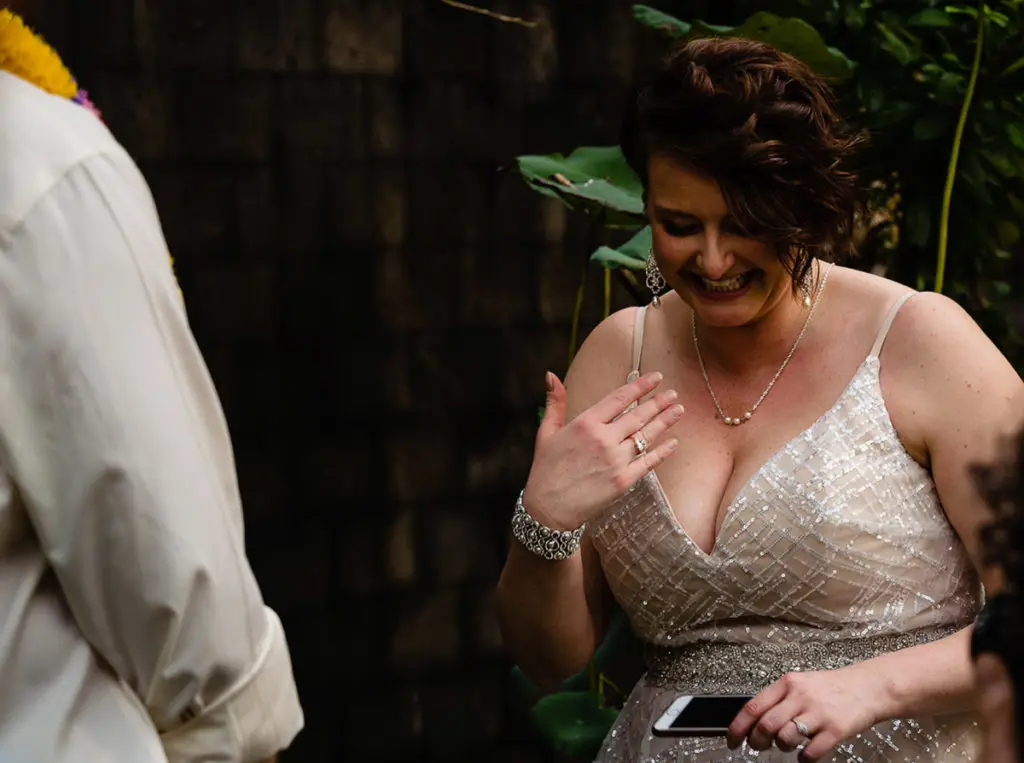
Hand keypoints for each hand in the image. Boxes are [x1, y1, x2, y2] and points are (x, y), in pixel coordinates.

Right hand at [522, 371, 683, 529]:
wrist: (548, 509)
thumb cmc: (546, 470)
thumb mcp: (546, 432)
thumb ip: (554, 402)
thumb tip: (551, 375)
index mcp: (585, 424)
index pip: (619, 398)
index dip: (640, 386)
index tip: (655, 378)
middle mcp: (604, 439)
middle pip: (638, 416)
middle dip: (658, 403)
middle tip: (672, 393)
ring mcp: (616, 460)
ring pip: (646, 436)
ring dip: (665, 422)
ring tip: (678, 410)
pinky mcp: (623, 480)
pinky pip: (648, 462)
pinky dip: (662, 451)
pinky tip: (673, 442)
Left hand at [726, 666, 881, 761]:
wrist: (868, 687)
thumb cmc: (831, 688)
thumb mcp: (801, 684)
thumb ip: (779, 699)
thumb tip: (752, 721)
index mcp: (787, 683)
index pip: (753, 706)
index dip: (738, 727)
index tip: (732, 740)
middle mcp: (800, 696)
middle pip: (766, 725)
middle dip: (757, 741)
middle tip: (759, 746)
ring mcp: (818, 712)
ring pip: (785, 738)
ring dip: (781, 747)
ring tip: (788, 744)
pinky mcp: (836, 729)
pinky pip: (811, 752)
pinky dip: (804, 758)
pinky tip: (807, 753)